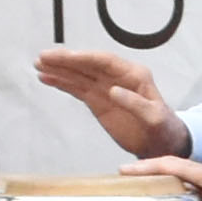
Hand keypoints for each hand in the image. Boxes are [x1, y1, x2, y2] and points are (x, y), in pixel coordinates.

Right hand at [32, 47, 189, 159]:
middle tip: (43, 58)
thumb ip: (136, 104)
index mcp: (134, 75)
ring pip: (79, 75)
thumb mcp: (154, 118)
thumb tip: (114, 90)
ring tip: (39, 66)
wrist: (161, 144)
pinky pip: (77, 88)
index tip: (64, 56)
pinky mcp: (98, 101)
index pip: (105, 61)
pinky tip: (47, 79)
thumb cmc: (163, 129)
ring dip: (59, 70)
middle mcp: (118, 77)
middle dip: (65, 61)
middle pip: (88, 64)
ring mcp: (106, 88)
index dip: (84, 58)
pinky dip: (62, 83)